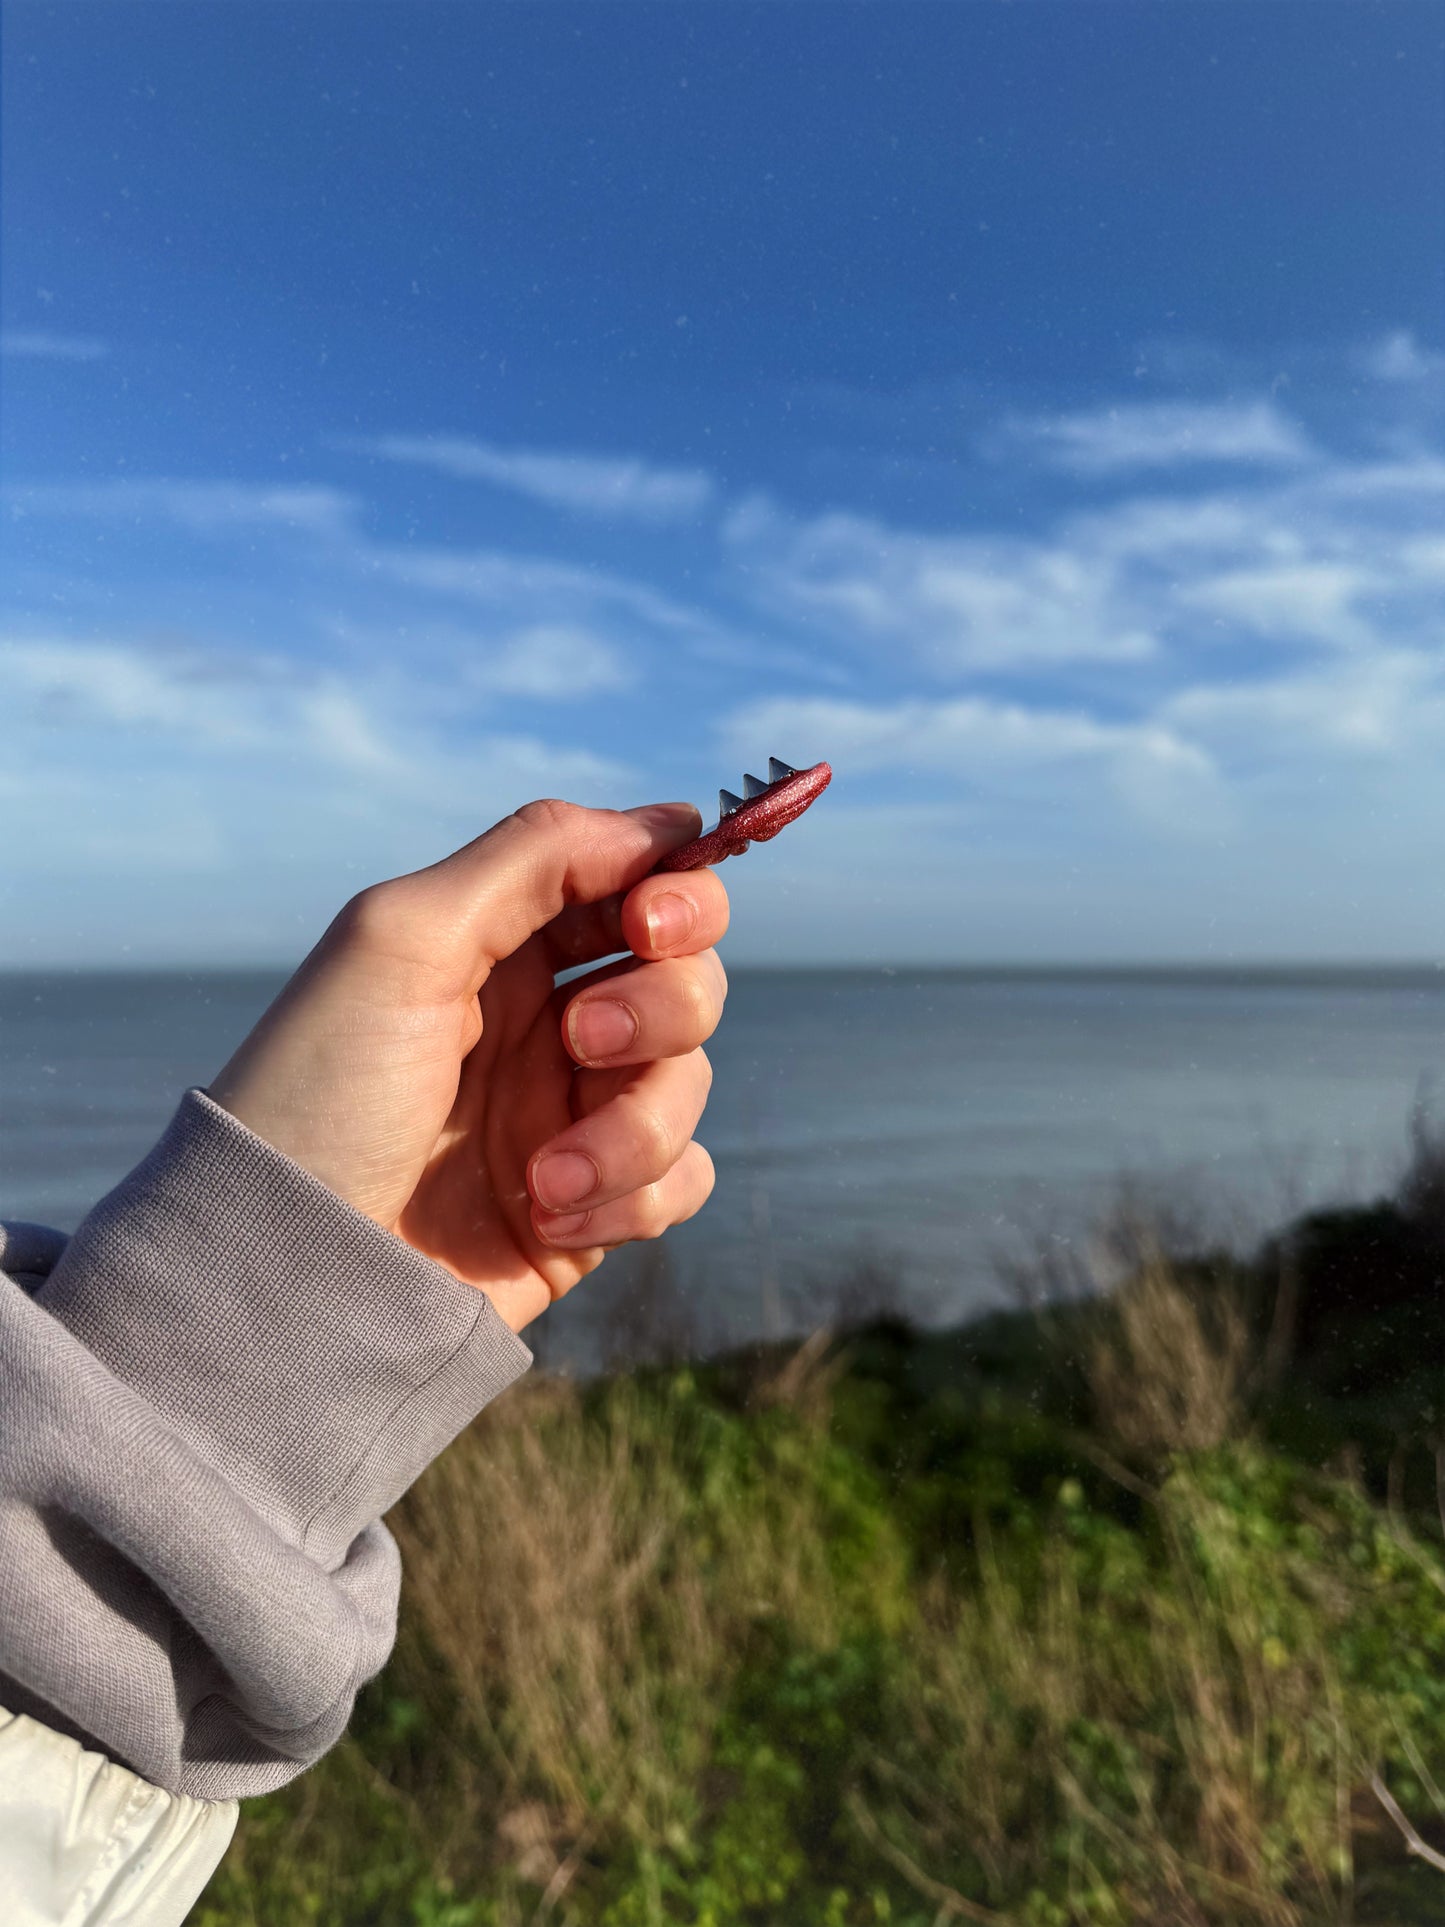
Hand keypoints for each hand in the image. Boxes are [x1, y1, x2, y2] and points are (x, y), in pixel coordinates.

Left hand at [208, 799, 727, 1332]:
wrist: (290, 1277)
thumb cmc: (322, 1094)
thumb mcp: (401, 936)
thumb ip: (533, 856)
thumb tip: (671, 819)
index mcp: (503, 945)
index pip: (637, 884)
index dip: (675, 889)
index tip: (650, 920)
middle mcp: (548, 1022)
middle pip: (688, 976)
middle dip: (660, 1006)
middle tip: (580, 1042)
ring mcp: (573, 1114)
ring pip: (692, 1081)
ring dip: (633, 1126)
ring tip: (542, 1175)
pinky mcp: (595, 1207)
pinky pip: (683, 1177)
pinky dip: (636, 1195)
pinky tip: (552, 1217)